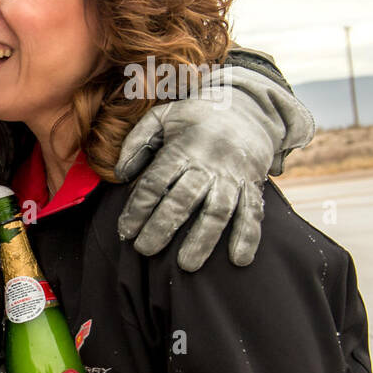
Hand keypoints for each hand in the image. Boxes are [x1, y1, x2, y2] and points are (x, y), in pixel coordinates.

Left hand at [114, 64, 313, 270]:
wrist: (248, 107)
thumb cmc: (194, 117)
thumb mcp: (162, 117)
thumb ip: (137, 141)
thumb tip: (120, 173)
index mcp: (183, 148)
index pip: (156, 182)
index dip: (139, 207)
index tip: (125, 231)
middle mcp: (209, 163)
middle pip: (183, 200)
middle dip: (163, 227)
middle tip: (145, 250)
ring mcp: (233, 176)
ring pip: (218, 211)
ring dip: (203, 240)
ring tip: (186, 266)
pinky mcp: (253, 185)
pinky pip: (252, 212)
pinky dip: (247, 236)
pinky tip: (239, 260)